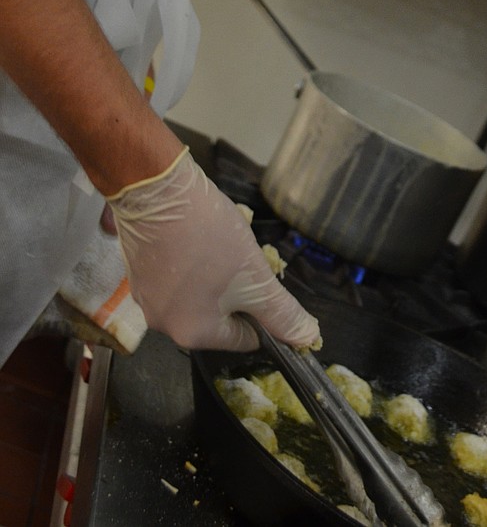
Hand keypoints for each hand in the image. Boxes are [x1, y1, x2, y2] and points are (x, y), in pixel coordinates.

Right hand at [108, 147, 319, 351]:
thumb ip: (281, 313)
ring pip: (199, 293)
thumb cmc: (207, 235)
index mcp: (192, 334)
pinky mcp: (138, 271)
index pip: (243, 338)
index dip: (261, 312)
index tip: (264, 280)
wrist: (156, 188)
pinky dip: (192, 261)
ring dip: (217, 273)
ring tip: (221, 241)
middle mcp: (163, 325)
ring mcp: (146, 297)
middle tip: (242, 256)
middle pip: (219, 315)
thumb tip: (308, 339)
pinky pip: (177, 276)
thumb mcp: (255, 277)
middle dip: (237, 288)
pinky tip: (198, 235)